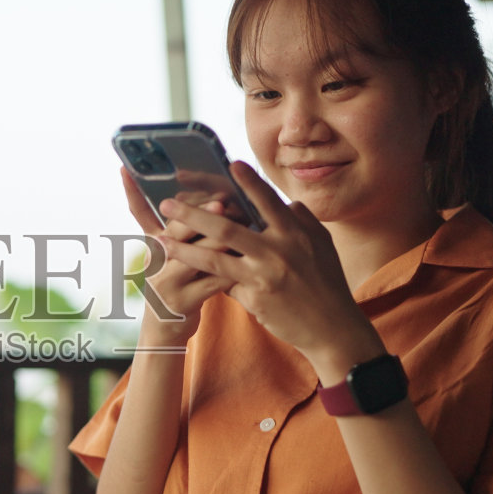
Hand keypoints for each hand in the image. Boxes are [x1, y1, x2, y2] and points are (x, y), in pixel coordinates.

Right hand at [120, 168, 234, 345]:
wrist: (163, 333)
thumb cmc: (175, 285)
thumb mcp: (167, 257)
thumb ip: (178, 229)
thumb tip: (201, 195)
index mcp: (150, 246)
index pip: (151, 214)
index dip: (176, 198)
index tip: (190, 179)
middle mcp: (153, 262)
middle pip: (175, 232)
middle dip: (201, 215)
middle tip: (223, 202)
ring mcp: (167, 283)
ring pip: (197, 256)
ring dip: (222, 241)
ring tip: (244, 226)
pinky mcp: (183, 302)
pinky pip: (213, 282)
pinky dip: (234, 268)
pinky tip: (250, 259)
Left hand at [154, 162, 382, 372]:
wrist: (332, 328)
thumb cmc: (327, 282)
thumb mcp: (322, 244)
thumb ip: (301, 220)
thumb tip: (284, 202)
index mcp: (295, 233)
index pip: (268, 201)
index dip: (249, 182)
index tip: (230, 164)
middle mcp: (278, 251)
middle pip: (227, 228)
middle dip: (193, 215)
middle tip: (167, 204)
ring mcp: (264, 276)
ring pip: (214, 258)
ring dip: (183, 247)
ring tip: (160, 239)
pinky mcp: (255, 299)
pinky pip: (223, 283)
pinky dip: (205, 274)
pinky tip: (180, 269)